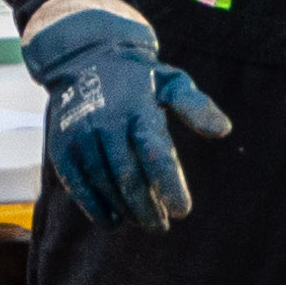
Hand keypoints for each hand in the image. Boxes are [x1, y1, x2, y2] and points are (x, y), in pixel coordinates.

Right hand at [30, 1, 233, 229]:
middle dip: (147, 207)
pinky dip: (94, 207)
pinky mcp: (61, 147)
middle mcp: (105, 123)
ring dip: (124, 209)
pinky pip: (77, 185)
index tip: (183, 212)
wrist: (85, 59)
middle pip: (128, 177)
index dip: (169, 186)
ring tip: (142, 221)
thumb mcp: (172, 82)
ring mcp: (79, 136)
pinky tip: (112, 220)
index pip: (155, 155)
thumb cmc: (138, 79)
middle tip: (162, 225)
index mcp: (137, 109)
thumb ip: (197, 107)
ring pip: (103, 184)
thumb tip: (224, 131)